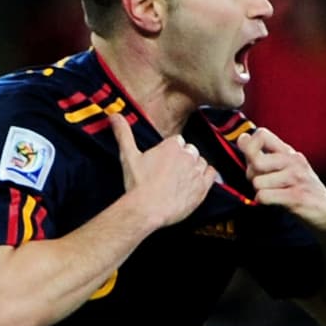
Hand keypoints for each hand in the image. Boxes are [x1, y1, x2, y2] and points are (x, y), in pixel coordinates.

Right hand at [111, 111, 216, 229]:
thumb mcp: (128, 156)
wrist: (147, 209)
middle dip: (182, 159)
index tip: (163, 161)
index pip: (177, 141)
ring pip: (201, 162)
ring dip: (194, 167)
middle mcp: (187, 155)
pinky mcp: (203, 187)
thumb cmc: (137, 185)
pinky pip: (211, 174)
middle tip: (170, 172)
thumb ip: (123, 134)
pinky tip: (195, 182)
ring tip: (181, 179)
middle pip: (190, 150)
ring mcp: (196, 171)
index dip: (170, 151)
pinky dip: (205, 176)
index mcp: (172, 146)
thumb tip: (114, 115)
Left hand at [235, 127, 325, 231]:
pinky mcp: (296, 196)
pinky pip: (264, 196)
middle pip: (255, 160)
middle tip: (262, 183)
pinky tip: (273, 202)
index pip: (262, 134)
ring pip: (257, 182)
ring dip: (259, 191)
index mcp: (289, 152)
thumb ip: (263, 154)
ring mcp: (297, 178)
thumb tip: (242, 138)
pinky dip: (263, 201)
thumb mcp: (284, 168)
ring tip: (272, 194)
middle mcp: (294, 161)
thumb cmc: (300, 189)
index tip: (251, 160)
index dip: (249, 146)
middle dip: (251, 175)